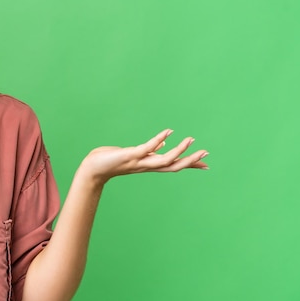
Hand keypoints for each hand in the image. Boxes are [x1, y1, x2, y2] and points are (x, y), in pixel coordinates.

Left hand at [77, 129, 208, 188]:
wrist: (93, 169)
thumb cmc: (112, 160)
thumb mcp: (135, 154)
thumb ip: (150, 150)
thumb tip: (165, 143)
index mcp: (149, 165)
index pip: (173, 166)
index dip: (189, 164)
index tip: (206, 164)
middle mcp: (146, 166)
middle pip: (173, 166)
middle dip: (190, 160)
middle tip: (206, 152)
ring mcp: (139, 161)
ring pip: (164, 159)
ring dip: (179, 150)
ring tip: (191, 139)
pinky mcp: (130, 155)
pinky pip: (147, 148)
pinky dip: (158, 140)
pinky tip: (168, 131)